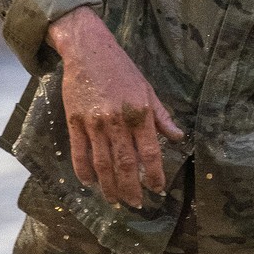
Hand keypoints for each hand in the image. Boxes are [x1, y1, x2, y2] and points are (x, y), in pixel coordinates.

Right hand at [47, 6, 183, 209]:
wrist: (88, 49)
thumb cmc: (121, 69)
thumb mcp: (147, 89)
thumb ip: (162, 117)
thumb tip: (178, 138)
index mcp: (139, 113)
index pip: (149, 152)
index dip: (153, 174)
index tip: (156, 189)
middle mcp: (117, 120)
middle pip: (124, 163)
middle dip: (131, 188)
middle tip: (135, 204)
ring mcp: (94, 122)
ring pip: (102, 163)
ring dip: (109, 186)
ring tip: (115, 200)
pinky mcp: (74, 121)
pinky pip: (79, 152)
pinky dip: (84, 170)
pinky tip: (90, 183)